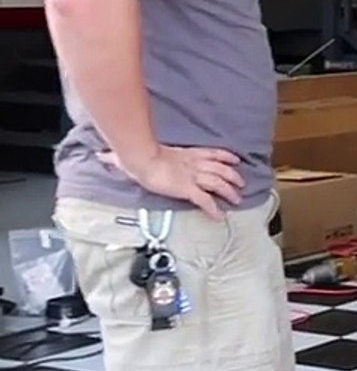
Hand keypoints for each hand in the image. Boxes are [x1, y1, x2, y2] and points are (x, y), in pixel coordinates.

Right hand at [104, 145, 243, 218]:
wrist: (141, 159)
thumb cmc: (138, 154)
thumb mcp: (137, 153)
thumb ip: (121, 156)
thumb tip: (102, 155)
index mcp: (186, 154)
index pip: (212, 153)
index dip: (226, 156)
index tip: (235, 159)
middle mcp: (194, 165)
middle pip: (220, 170)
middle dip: (233, 177)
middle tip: (241, 183)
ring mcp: (193, 177)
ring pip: (218, 184)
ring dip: (229, 192)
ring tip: (237, 199)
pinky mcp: (189, 189)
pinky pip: (206, 201)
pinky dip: (214, 209)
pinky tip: (220, 217)